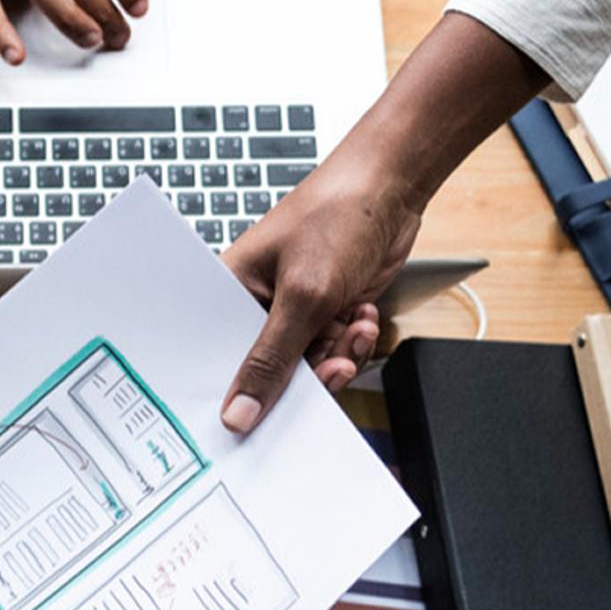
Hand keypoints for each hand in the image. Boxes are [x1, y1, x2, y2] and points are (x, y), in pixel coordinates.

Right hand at [219, 12, 550, 431]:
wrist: (391, 187)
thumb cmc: (335, 216)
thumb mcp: (303, 296)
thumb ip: (272, 360)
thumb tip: (238, 414)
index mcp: (229, 292)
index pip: (219, 359)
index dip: (236, 394)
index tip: (255, 423)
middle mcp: (256, 305)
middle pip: (268, 372)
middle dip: (306, 373)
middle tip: (331, 365)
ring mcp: (294, 310)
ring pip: (308, 367)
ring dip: (339, 353)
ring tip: (353, 324)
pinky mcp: (326, 311)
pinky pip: (334, 352)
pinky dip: (354, 341)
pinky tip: (363, 314)